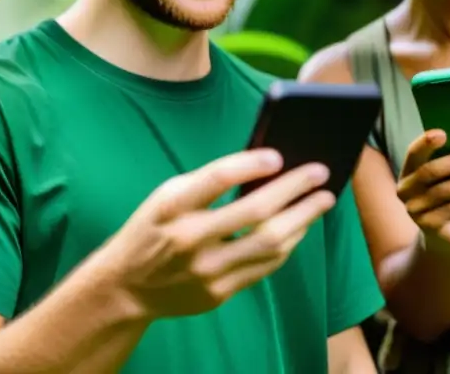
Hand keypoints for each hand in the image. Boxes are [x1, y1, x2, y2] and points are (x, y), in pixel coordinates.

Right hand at [101, 149, 335, 320]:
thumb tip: (265, 167)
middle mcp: (188, 240)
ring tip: (322, 200)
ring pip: (269, 244)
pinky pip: (265, 267)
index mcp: (171, 207)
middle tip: (321, 173)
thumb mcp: (167, 196)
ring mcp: (206, 272)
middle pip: (255, 214)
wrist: (126, 286)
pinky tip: (300, 227)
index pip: (216, 179)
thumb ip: (208, 183)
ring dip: (302, 219)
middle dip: (294, 190)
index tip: (279, 155)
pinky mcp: (219, 294)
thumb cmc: (153, 228)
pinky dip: (288, 244)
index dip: (250, 165)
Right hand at [396, 130, 449, 254]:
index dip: (425, 143)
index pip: (412, 153)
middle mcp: (405, 190)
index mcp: (407, 172)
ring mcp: (415, 210)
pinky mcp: (430, 226)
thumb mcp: (444, 179)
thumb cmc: (448, 198)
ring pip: (445, 191)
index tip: (443, 132)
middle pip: (430, 171)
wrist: (443, 237)